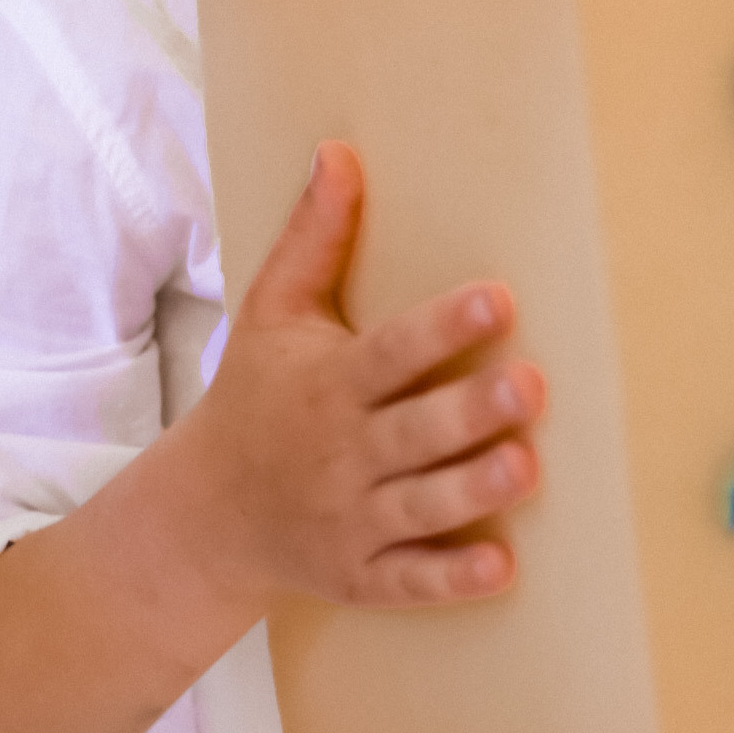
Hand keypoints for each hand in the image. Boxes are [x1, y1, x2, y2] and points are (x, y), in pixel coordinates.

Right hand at [188, 143, 545, 614]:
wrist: (204, 513)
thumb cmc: (255, 395)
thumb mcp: (270, 312)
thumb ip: (313, 238)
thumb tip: (340, 151)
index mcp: (328, 382)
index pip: (391, 351)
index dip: (443, 326)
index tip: (500, 298)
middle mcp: (340, 452)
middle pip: (413, 431)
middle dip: (469, 410)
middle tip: (530, 385)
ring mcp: (349, 519)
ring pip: (418, 506)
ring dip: (470, 490)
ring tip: (526, 467)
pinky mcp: (359, 574)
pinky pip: (406, 581)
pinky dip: (448, 580)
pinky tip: (500, 570)